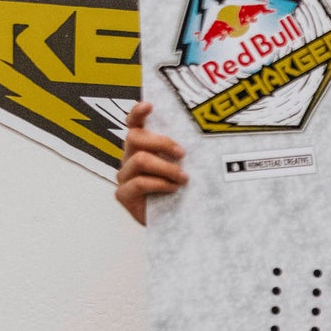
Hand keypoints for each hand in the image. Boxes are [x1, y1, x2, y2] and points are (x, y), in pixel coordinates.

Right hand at [114, 100, 186, 224]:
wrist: (175, 224)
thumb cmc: (181, 192)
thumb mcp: (186, 167)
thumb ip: (184, 153)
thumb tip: (208, 136)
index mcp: (142, 148)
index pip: (134, 124)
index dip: (138, 113)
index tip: (150, 106)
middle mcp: (129, 158)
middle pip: (134, 137)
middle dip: (161, 142)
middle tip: (183, 154)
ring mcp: (124, 176)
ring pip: (140, 160)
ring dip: (166, 168)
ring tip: (183, 178)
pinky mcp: (123, 194)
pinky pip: (138, 183)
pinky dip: (159, 184)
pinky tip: (172, 189)